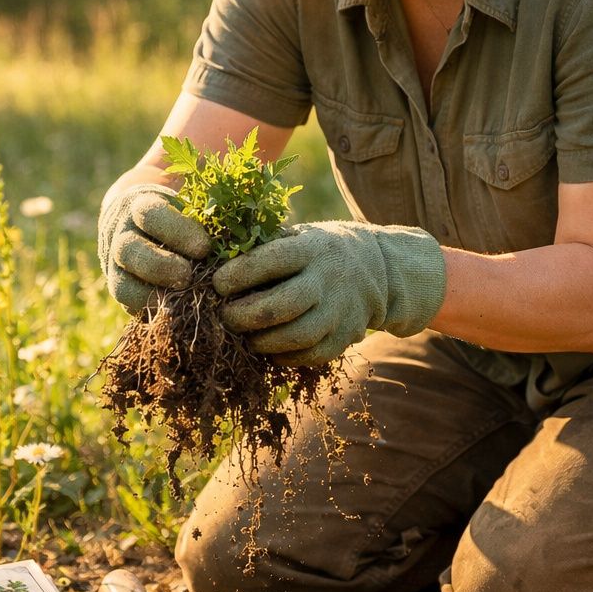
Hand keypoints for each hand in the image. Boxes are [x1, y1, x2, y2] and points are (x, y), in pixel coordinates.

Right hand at [97, 184, 211, 312]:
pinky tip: (179, 316)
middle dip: (160, 266)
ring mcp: (114, 266)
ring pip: (122, 285)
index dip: (177, 231)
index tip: (205, 247)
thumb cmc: (182, 209)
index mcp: (138, 205)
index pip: (150, 215)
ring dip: (154, 296)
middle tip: (189, 277)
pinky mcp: (121, 292)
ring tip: (184, 303)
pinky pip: (130, 308)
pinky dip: (154, 314)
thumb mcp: (192, 200)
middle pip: (129, 251)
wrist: (141, 218)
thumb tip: (253, 222)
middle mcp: (119, 235)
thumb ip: (214, 209)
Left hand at [213, 221, 445, 365]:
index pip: (271, 261)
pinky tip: (269, 347)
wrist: (379, 269)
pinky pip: (310, 356)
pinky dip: (283, 356)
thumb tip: (213, 259)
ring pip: (295, 336)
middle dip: (244, 316)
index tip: (216, 284)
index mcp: (312, 248)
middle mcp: (328, 279)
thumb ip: (265, 247)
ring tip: (246, 336)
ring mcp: (340, 311)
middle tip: (224, 317)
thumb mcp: (300, 235)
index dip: (239, 275)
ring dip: (261, 341)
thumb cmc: (320, 251)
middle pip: (281, 306)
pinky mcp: (345, 337)